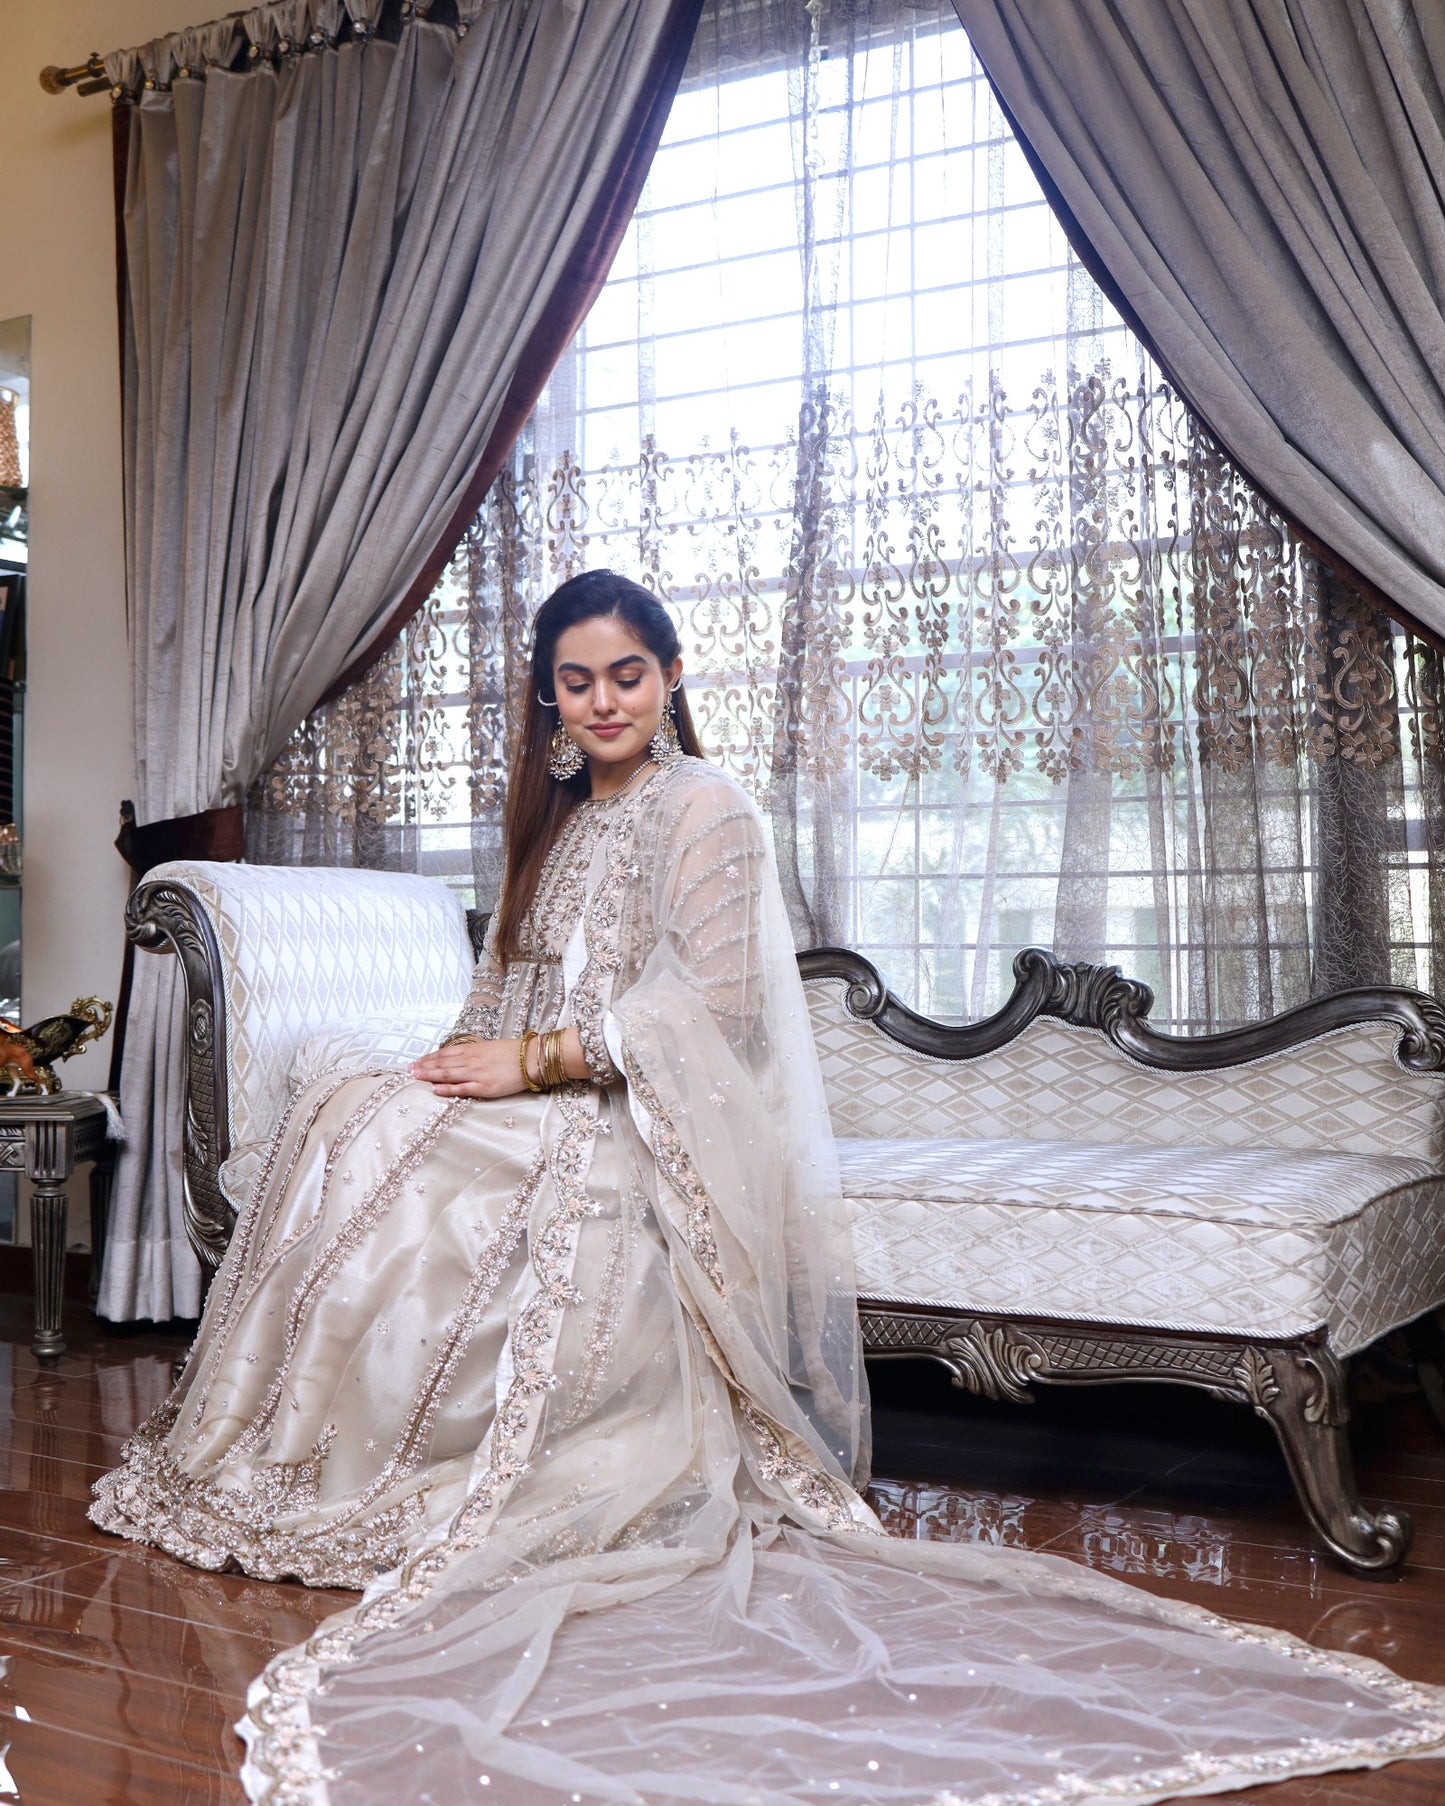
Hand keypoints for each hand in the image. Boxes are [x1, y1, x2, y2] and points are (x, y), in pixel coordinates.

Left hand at [409, 1037, 527, 1098]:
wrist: (531, 1059)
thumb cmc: (513, 1053)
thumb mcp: (490, 1048)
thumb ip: (474, 1053)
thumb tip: (459, 1057)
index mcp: (473, 1050)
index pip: (445, 1054)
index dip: (429, 1058)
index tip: (416, 1061)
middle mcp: (471, 1060)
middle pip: (442, 1064)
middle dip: (424, 1067)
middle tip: (408, 1070)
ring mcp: (476, 1074)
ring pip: (448, 1075)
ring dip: (430, 1075)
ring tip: (415, 1077)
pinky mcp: (484, 1087)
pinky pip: (462, 1088)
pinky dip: (447, 1089)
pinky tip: (435, 1089)